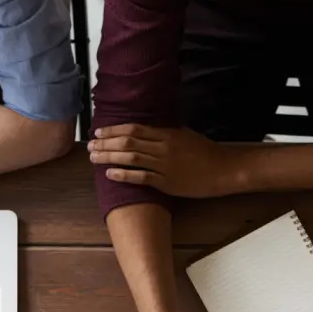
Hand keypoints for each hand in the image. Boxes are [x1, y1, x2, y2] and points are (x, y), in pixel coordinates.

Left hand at [89, 125, 243, 197]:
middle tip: (90, 146)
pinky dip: (124, 175)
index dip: (114, 130)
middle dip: (106, 144)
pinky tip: (110, 174)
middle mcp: (162, 147)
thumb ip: (166, 133)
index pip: (134, 129)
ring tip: (94, 158)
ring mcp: (164, 165)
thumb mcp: (184, 135)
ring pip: (131, 158)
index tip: (99, 132)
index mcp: (166, 134)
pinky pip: (142, 177)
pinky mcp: (167, 182)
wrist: (222, 169)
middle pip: (128, 142)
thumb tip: (150, 131)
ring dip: (110, 157)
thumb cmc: (205, 152)